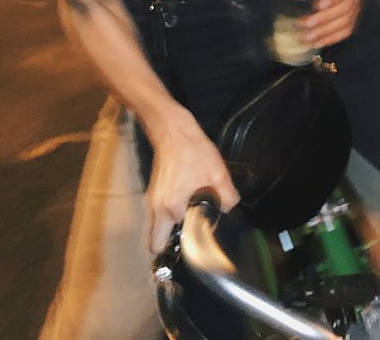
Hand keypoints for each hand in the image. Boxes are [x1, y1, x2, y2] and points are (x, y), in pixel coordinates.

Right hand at [144, 110, 240, 254]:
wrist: (173, 131)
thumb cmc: (193, 152)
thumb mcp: (219, 175)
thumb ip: (228, 199)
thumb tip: (228, 209)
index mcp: (172, 208)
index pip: (174, 243)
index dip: (189, 246)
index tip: (202, 243)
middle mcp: (156, 209)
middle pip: (156, 243)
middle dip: (170, 247)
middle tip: (191, 240)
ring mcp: (151, 201)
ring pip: (156, 229)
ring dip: (170, 230)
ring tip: (192, 219)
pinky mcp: (153, 193)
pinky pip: (158, 216)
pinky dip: (169, 217)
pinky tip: (186, 203)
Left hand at [301, 0, 365, 48]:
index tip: (318, 5)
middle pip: (345, 7)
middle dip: (325, 19)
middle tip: (305, 25)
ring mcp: (357, 3)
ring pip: (346, 21)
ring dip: (328, 31)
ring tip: (308, 38)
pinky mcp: (354, 14)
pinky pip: (347, 29)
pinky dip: (334, 38)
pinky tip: (319, 43)